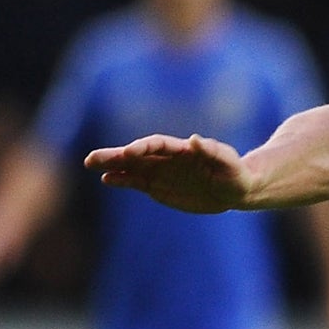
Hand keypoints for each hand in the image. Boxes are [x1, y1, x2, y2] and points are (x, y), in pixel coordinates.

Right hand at [84, 133, 251, 213]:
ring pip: (131, 167)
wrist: (236, 189)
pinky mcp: (159, 187)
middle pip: (137, 154)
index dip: (143, 147)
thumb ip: (212, 151)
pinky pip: (136, 182)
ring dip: (112, 166)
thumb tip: (195, 139)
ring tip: (91, 166)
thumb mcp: (229, 163)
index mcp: (183, 150)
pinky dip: (122, 180)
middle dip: (115, 155)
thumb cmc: (235, 173)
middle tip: (92, 158)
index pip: (158, 145)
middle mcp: (167, 159)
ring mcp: (161, 172)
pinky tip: (107, 179)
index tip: (128, 152)